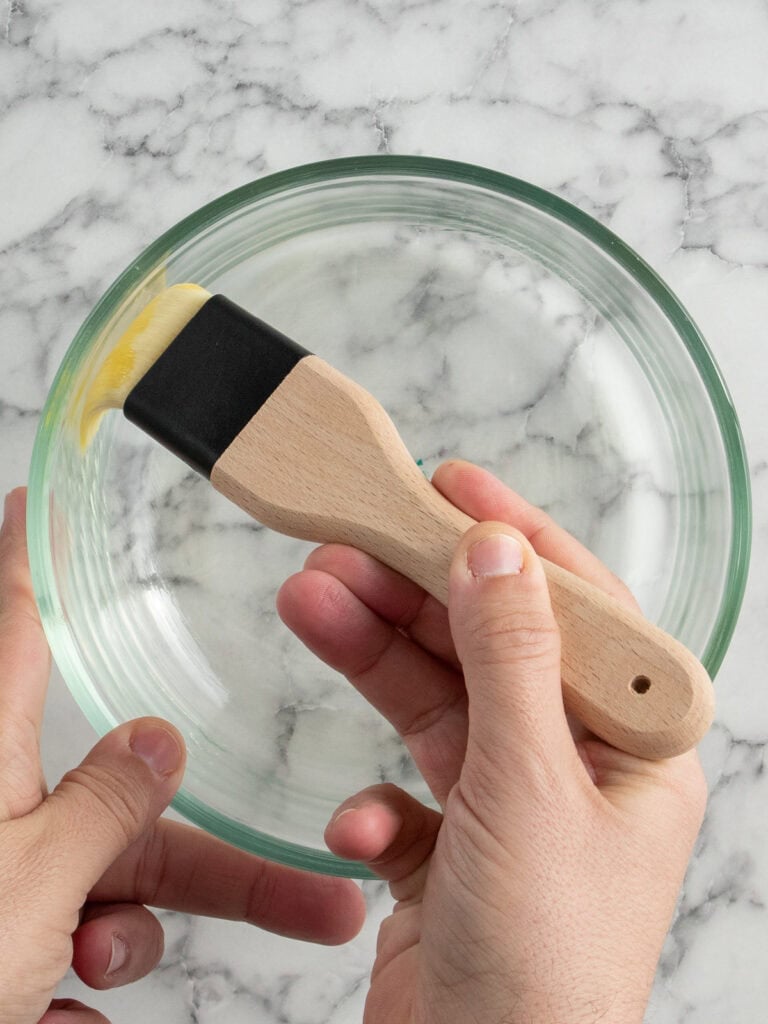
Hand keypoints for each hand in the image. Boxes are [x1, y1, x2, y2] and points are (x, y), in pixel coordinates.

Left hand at [0, 489, 364, 1023]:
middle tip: (318, 901)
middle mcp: (0, 806)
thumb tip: (159, 740)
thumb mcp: (26, 885)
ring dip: (121, 942)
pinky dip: (74, 985)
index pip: (15, 626)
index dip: (29, 555)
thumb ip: (104, 807)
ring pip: (112, 888)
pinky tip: (49, 1023)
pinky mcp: (6, 934)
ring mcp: (7, 874)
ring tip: (78, 984)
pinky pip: (73, 944)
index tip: (37, 497)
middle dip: (220, 865)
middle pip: (128, 806)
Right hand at [277, 460, 707, 1023]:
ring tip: (310, 598)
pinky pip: (403, 789)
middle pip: (488, 646)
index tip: (452, 483)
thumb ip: (511, 657)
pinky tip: (358, 825)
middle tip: (349, 543)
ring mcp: (508, 804)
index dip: (514, 538)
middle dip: (415, 592)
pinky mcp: (448, 847)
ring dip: (372, 657)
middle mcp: (574, 767)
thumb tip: (498, 550)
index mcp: (633, 746)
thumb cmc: (543, 964)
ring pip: (435, 702)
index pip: (576, 609)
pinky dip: (373, 800)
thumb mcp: (530, 786)